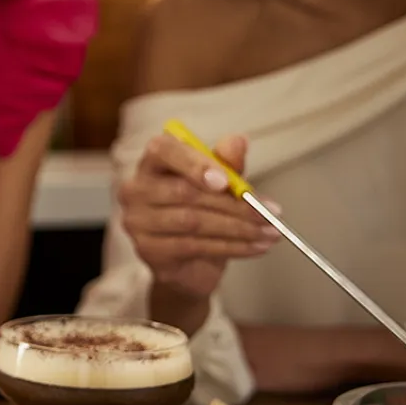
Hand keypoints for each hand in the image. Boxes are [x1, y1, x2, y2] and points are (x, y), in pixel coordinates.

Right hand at [118, 132, 277, 310]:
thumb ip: (226, 163)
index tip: (226, 181)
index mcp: (152, 163)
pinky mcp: (149, 251)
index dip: (194, 164)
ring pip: (194, 222)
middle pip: (185, 193)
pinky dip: (232, 248)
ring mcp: (138, 222)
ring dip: (239, 229)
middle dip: (234, 204)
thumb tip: (238, 142)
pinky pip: (194, 247)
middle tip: (269, 212)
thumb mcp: (218, 183)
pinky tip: (255, 247)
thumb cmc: (200, 211)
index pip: (163, 151)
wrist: (188, 262)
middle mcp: (136, 190)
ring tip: (269, 231)